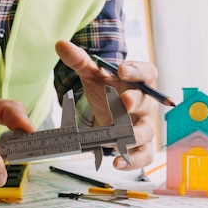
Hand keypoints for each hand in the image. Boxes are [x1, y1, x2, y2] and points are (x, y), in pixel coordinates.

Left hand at [55, 40, 158, 169]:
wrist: (109, 110)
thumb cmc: (107, 89)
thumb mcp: (93, 74)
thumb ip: (79, 60)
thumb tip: (60, 45)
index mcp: (139, 80)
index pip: (147, 72)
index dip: (137, 71)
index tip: (122, 69)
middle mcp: (146, 103)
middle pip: (148, 103)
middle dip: (136, 102)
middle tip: (123, 102)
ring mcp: (144, 125)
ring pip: (146, 132)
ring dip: (132, 136)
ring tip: (114, 139)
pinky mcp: (140, 146)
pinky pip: (143, 155)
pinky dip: (132, 161)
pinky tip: (116, 163)